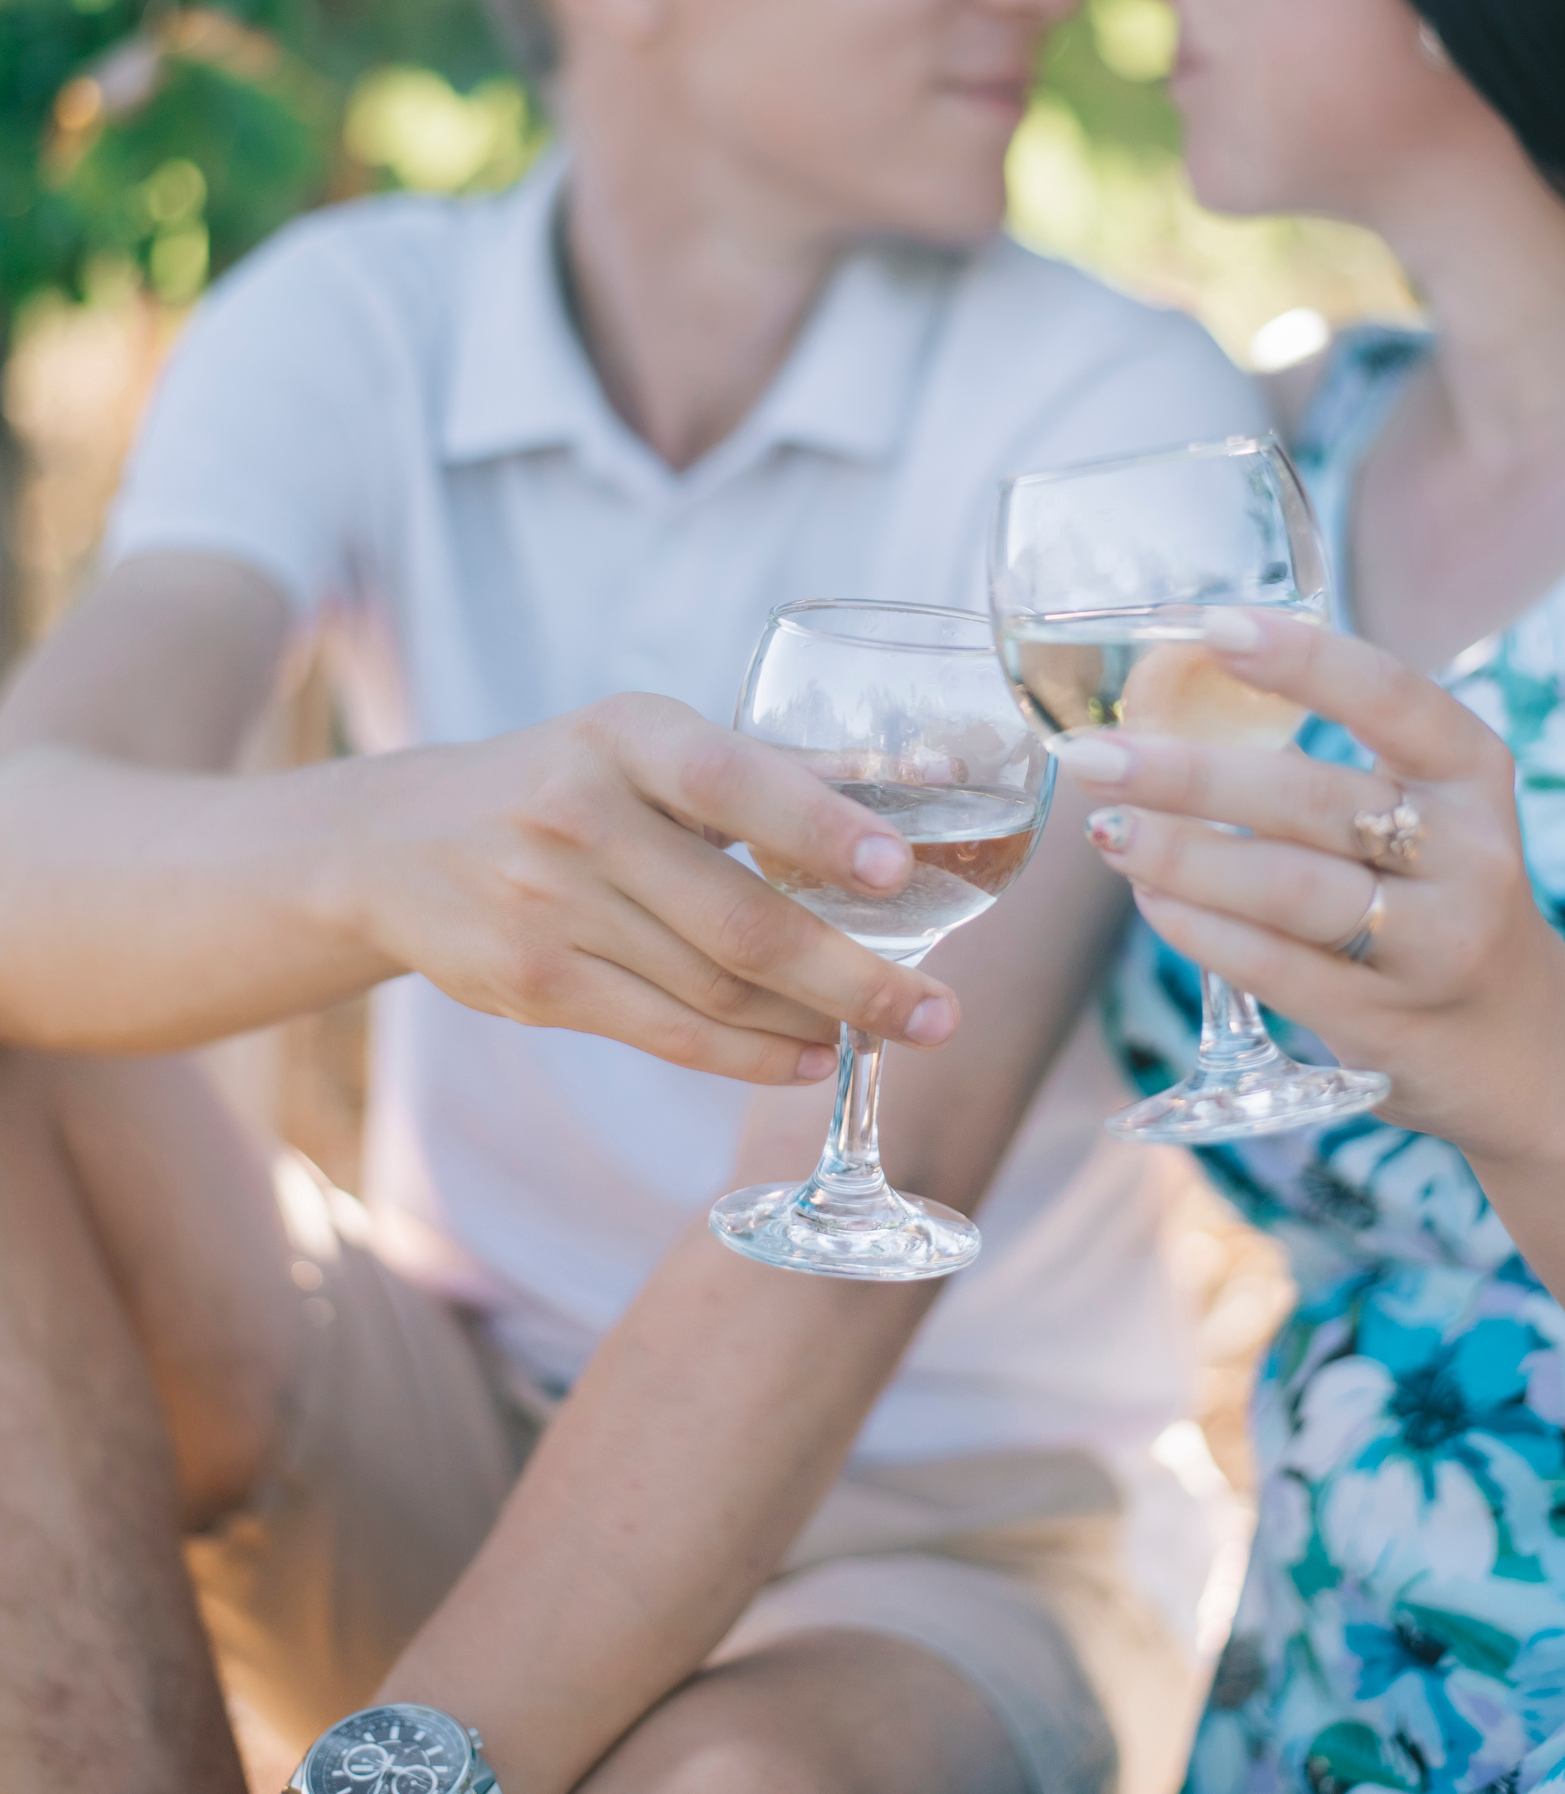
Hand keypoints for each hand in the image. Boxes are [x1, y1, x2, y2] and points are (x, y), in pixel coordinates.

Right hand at [334, 693, 959, 1085]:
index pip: (729, 779)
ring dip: (814, 1022)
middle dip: (853, 975)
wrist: (399, 842)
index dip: (817, 826)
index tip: (897, 870)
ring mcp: (548, 904)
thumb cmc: (566, 783)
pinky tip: (808, 1059)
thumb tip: (924, 796)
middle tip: (938, 1012)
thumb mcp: (641, 744)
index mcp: (625, 734)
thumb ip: (759, 775)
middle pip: (739, 917)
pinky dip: (750, 1056)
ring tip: (890, 1033)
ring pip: (713, 986)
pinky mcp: (533, 983)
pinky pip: (667, 1033)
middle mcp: (580, 812)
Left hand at [1056, 610, 1564, 1154]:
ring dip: (1180, 856)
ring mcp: (1431, 941)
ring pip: (1287, 889)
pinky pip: (1274, 966)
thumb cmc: (1437, 894)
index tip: (1213, 627)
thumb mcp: (1424, 810)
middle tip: (1092, 756)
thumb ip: (1326, 766)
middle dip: (1188, 774)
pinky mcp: (1383, 1017)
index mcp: (1471, 772)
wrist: (1527, 1046)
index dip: (1302, 658)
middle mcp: (1466, 852)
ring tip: (1105, 830)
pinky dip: (1198, 929)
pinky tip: (1150, 898)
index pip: (1389, 695)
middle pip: (1310, 799)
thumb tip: (1166, 709)